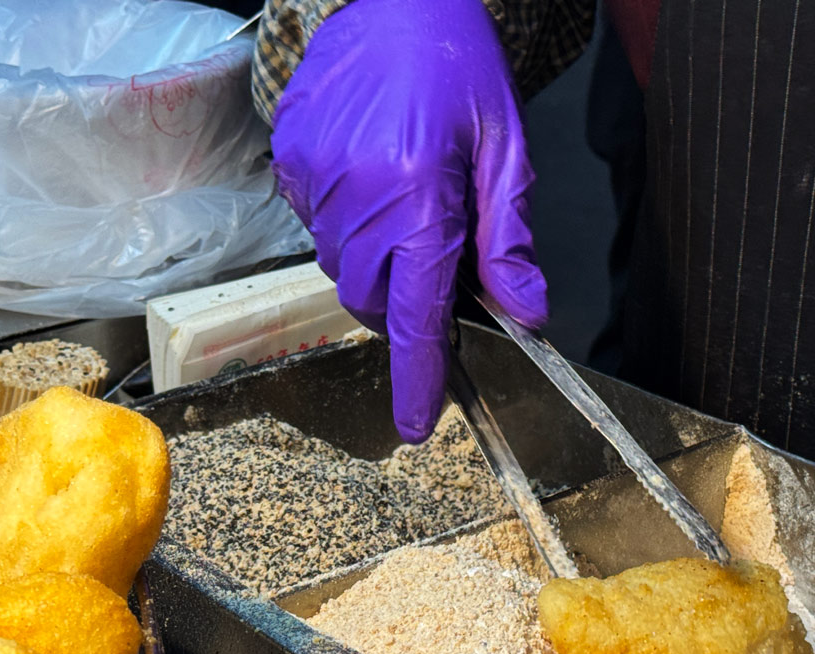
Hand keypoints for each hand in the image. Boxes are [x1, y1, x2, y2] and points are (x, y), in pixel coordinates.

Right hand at [270, 0, 548, 442]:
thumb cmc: (460, 68)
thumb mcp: (506, 151)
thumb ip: (510, 240)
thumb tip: (526, 314)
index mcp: (419, 196)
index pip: (416, 313)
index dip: (419, 376)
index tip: (418, 425)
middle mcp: (357, 196)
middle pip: (373, 299)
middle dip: (403, 303)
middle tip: (438, 257)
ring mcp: (313, 179)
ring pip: (342, 267)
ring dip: (376, 262)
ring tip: (407, 199)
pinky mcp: (288, 160)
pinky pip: (317, 225)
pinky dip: (348, 224)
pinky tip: (373, 177)